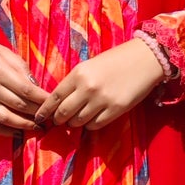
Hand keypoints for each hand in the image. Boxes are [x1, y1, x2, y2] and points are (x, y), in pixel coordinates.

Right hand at [0, 32, 49, 132]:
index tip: (55, 103)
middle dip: (38, 113)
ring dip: (25, 125)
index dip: (44, 100)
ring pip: (6, 119)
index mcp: (0, 71)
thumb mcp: (4, 52)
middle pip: (20, 106)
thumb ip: (21, 69)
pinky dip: (4, 132)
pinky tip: (18, 132)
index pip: (28, 91)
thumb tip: (36, 87)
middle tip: (51, 117)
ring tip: (38, 127)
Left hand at [37, 39, 164, 131]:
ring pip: (78, 121)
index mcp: (78, 74)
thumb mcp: (90, 66)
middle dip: (58, 120)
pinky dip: (90, 125)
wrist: (144, 59)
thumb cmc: (115, 60)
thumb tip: (61, 102)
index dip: (45, 110)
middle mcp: (87, 88)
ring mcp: (102, 100)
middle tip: (59, 121)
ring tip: (76, 120)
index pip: (55, 97)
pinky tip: (91, 119)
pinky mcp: (115, 109)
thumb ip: (75, 82)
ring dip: (74, 123)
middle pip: (64, 113)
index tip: (40, 117)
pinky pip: (95, 125)